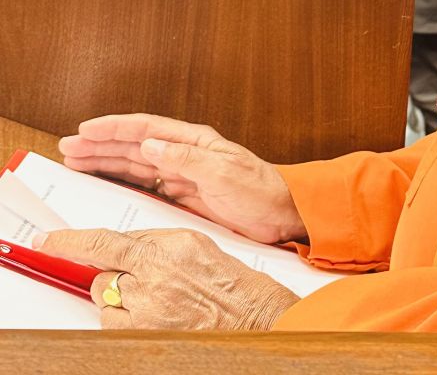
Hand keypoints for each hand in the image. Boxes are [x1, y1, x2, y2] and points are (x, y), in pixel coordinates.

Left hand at [36, 227, 297, 330]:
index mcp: (171, 245)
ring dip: (119, 298)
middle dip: (113, 275)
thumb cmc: (228, 281)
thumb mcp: (196, 244)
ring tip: (154, 299)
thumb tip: (122, 244)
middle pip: (104, 273)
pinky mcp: (145, 333)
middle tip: (141, 280)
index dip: (72, 242)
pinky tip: (152, 316)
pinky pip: (113, 324)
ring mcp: (149, 308)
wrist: (252, 316)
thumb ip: (157, 241)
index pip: (108, 242)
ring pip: (105, 299)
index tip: (48, 241)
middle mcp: (157, 274)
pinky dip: (124, 319)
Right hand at [59, 113, 304, 243]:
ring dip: (106, 161)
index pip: (147, 127)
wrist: (279, 212)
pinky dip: (122, 181)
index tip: (86, 128)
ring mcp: (183, 172)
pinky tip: (106, 182)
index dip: (115, 127)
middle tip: (68, 146)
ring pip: (135, 163)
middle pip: (134, 143)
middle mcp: (185, 152)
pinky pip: (145, 184)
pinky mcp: (184, 193)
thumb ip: (187, 159)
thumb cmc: (260, 189)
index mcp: (194, 140)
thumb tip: (151, 144)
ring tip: (76, 161)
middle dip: (100, 143)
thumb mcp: (224, 173)